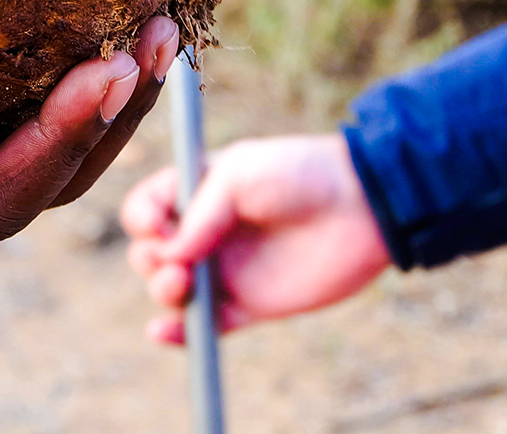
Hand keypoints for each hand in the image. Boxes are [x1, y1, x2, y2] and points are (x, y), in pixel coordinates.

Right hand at [121, 133, 390, 343]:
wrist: (364, 205)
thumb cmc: (301, 173)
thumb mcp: (239, 173)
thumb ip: (199, 213)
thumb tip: (170, 255)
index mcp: (196, 192)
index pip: (147, 209)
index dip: (142, 219)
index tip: (157, 225)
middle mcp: (205, 233)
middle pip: (151, 254)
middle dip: (150, 260)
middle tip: (176, 261)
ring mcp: (226, 271)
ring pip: (173, 291)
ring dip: (163, 291)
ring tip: (182, 284)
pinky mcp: (250, 305)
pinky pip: (207, 326)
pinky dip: (180, 334)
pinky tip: (161, 332)